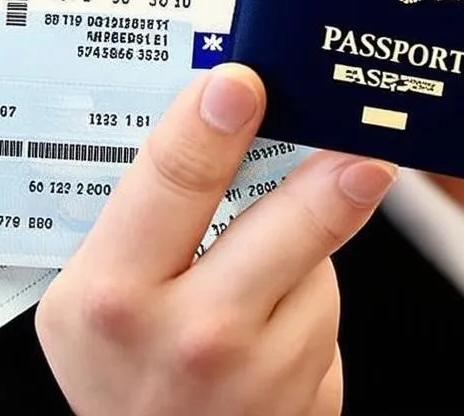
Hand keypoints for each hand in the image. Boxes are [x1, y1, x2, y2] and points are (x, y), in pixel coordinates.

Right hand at [35, 63, 396, 415]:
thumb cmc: (115, 358)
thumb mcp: (96, 281)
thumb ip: (147, 208)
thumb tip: (216, 108)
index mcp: (116, 291)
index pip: (173, 180)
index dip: (211, 121)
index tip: (243, 80)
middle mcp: (192, 337)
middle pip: (288, 224)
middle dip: (333, 177)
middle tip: (367, 146)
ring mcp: (260, 380)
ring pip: (319, 267)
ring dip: (304, 247)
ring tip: (251, 272)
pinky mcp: (309, 404)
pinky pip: (327, 318)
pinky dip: (308, 303)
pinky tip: (270, 325)